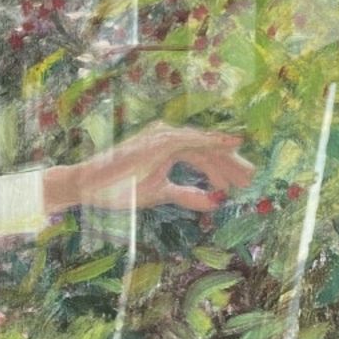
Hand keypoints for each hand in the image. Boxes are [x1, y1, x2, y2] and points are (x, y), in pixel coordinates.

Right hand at [42, 123, 256, 213]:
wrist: (89, 185)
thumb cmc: (119, 188)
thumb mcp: (160, 194)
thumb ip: (186, 194)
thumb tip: (214, 202)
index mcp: (167, 147)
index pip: (201, 157)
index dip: (221, 170)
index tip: (237, 184)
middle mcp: (167, 136)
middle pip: (207, 150)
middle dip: (230, 165)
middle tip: (249, 180)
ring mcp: (163, 136)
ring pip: (204, 145)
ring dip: (226, 159)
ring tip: (243, 176)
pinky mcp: (159, 140)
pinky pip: (192, 140)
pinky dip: (212, 141)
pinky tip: (230, 146)